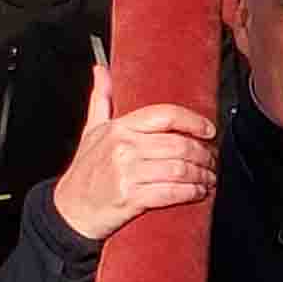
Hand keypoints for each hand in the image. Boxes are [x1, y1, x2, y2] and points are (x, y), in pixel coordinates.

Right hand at [48, 63, 220, 241]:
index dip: (192, 121)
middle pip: (178, 145)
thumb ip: (101, 100)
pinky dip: (191, 193)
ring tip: (209, 178)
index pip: (164, 116)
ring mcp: (127, 173)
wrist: (70, 210)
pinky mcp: (131, 198)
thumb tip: (101, 71)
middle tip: (213, 160)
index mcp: (119, 128)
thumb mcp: (91, 131)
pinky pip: (171, 192)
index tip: (208, 130)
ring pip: (179, 169)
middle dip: (204, 154)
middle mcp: (124, 148)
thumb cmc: (84, 172)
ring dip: (202, 175)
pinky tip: (199, 192)